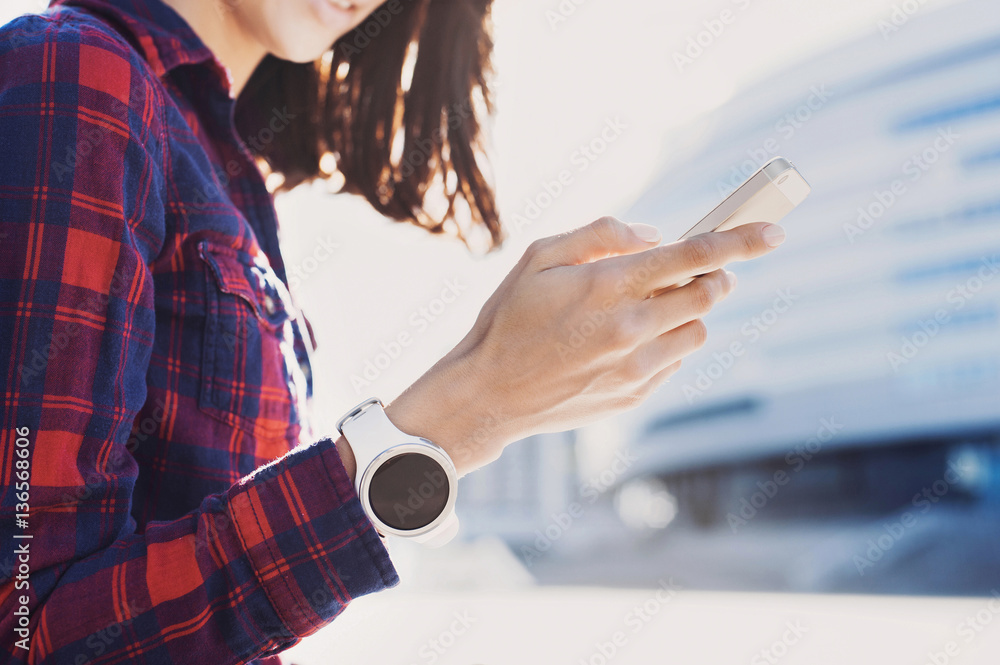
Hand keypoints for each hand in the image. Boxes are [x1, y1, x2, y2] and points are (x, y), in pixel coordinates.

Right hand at [383, 216, 784, 474]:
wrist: (488, 394)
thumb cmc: (508, 317)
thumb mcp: (538, 256)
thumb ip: (601, 233)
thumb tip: (654, 235)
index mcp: (609, 284)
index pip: (695, 255)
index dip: (742, 240)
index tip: (774, 232)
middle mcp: (631, 326)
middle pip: (709, 292)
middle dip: (715, 274)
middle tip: (695, 270)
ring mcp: (635, 366)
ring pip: (697, 329)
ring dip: (686, 312)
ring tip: (644, 311)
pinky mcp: (634, 395)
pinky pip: (674, 361)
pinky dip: (664, 344)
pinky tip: (621, 345)